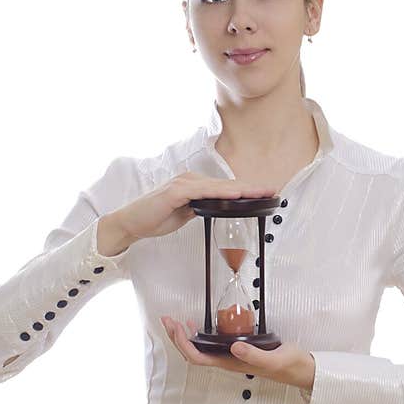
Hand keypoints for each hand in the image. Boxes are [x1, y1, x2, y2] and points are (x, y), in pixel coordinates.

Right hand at [115, 172, 277, 241]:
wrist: (131, 223)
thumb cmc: (155, 217)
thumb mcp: (184, 214)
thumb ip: (200, 208)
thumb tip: (216, 209)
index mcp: (194, 185)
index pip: (225, 188)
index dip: (246, 190)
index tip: (266, 193)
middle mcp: (190, 180)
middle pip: (226, 184)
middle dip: (250, 188)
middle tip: (272, 190)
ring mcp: (183, 184)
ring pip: (218, 186)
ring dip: (241, 189)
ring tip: (260, 192)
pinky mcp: (175, 192)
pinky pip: (203, 191)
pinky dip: (220, 193)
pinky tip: (235, 194)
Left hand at [160, 316, 314, 390]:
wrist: (300, 369)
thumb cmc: (288, 364)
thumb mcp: (273, 358)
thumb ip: (254, 355)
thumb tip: (234, 347)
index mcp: (232, 363)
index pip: (198, 358)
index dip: (184, 344)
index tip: (178, 327)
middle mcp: (227, 360)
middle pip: (193, 353)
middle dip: (177, 337)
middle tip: (168, 319)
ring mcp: (230, 355)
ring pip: (199, 349)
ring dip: (184, 336)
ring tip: (175, 321)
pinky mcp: (236, 349)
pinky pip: (209, 344)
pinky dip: (198, 334)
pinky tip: (197, 325)